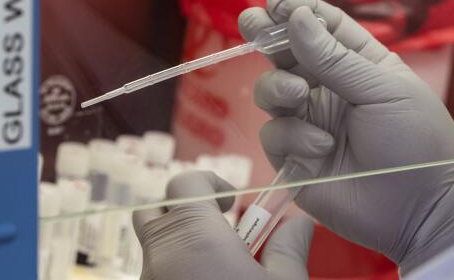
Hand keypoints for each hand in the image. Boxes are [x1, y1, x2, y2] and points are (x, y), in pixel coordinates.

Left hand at [133, 170, 312, 279]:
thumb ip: (289, 249)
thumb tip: (299, 225)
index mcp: (195, 236)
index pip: (185, 182)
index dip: (211, 184)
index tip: (233, 203)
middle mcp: (161, 255)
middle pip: (156, 211)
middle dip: (184, 211)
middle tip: (217, 230)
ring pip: (153, 247)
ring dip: (180, 245)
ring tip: (216, 266)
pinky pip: (155, 273)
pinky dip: (175, 271)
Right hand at [239, 0, 453, 273]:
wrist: (422, 209)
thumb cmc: (416, 140)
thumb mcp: (382, 89)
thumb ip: (334, 57)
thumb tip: (295, 17)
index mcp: (357, 62)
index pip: (322, 26)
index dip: (297, 11)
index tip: (276, 4)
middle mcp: (328, 88)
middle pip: (287, 53)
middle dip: (266, 36)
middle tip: (251, 24)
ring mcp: (309, 122)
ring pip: (271, 90)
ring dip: (279, 87)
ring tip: (300, 96)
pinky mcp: (294, 157)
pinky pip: (274, 133)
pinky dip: (293, 137)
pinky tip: (322, 148)